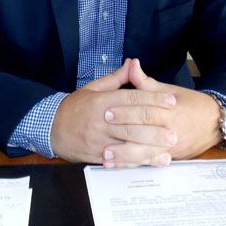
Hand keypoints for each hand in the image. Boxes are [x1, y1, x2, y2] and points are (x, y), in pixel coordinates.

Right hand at [50, 59, 178, 164]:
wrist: (51, 129)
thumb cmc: (75, 107)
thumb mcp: (92, 88)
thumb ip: (116, 78)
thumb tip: (133, 63)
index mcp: (101, 101)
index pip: (131, 99)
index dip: (152, 99)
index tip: (171, 101)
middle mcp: (101, 121)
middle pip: (132, 123)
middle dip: (155, 127)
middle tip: (175, 130)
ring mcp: (100, 140)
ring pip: (128, 144)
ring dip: (150, 147)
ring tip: (169, 147)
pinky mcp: (99, 156)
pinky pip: (121, 160)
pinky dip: (139, 161)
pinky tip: (154, 161)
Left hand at [101, 59, 221, 167]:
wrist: (215, 123)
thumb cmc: (192, 104)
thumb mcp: (169, 90)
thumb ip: (146, 82)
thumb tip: (132, 65)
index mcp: (170, 113)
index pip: (146, 112)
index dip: (126, 112)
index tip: (107, 111)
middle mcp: (171, 132)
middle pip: (144, 134)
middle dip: (122, 133)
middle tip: (103, 131)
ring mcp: (171, 148)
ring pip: (146, 154)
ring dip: (125, 155)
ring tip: (106, 154)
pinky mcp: (170, 158)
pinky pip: (149, 163)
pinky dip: (133, 164)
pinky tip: (117, 165)